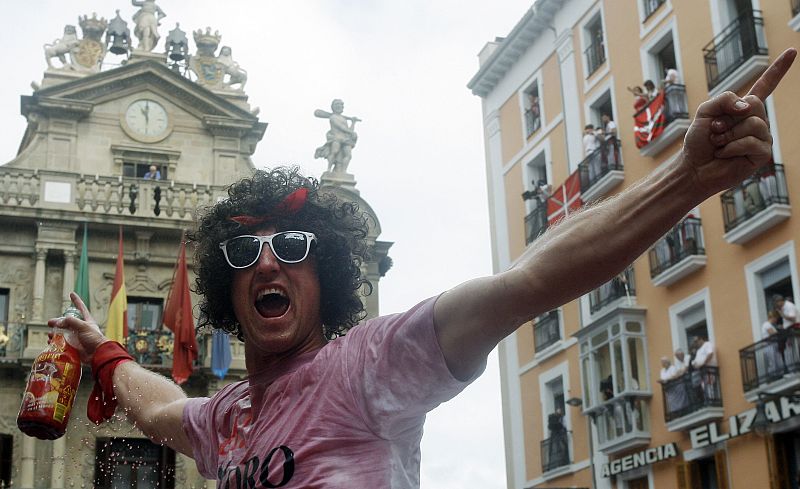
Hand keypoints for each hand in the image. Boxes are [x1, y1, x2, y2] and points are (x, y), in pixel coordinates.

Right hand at [48, 292, 108, 363]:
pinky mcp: (73, 346)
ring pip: (62, 333)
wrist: (97, 354)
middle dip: (58, 322)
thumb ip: (71, 321)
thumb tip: (58, 322)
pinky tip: (50, 342)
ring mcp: (76, 337)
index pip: (81, 307)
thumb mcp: (83, 326)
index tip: (71, 293)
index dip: (76, 300)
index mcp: (86, 321)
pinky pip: (61, 343)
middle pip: (67, 322)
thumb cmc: (94, 338)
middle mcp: (80, 328)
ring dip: (55, 333)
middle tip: (49, 323)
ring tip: (50, 335)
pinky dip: (55, 343)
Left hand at [680, 48, 794, 196]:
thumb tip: (747, 107)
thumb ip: (724, 99)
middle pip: (753, 105)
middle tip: (715, 131)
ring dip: (727, 134)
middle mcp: (757, 121)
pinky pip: (751, 142)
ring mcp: (762, 137)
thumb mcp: (705, 111)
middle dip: (727, 118)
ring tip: (718, 144)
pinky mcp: (762, 154)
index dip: (778, 70)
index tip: (791, 51)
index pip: (765, 86)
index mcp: (744, 109)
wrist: (693, 167)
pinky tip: (724, 154)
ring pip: (753, 124)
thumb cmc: (698, 141)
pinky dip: (732, 147)